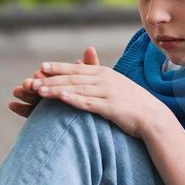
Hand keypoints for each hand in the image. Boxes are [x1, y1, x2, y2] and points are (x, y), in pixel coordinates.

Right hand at [9, 46, 96, 117]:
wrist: (94, 117)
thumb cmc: (94, 95)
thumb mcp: (93, 79)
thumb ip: (90, 66)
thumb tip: (90, 48)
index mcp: (62, 80)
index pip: (51, 76)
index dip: (46, 75)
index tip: (40, 72)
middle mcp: (51, 90)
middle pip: (39, 86)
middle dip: (31, 84)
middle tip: (27, 83)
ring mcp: (44, 104)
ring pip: (31, 98)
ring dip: (22, 94)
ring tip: (16, 92)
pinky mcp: (40, 118)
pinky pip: (28, 113)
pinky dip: (20, 109)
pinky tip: (11, 105)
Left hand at [28, 47, 171, 139]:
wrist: (153, 117)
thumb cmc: (132, 103)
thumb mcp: (115, 85)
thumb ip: (99, 78)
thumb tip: (84, 75)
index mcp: (104, 73)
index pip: (76, 68)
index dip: (57, 67)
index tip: (41, 67)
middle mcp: (104, 79)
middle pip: (72, 77)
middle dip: (50, 79)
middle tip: (31, 81)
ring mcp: (107, 92)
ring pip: (76, 89)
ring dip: (56, 89)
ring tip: (38, 91)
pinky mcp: (110, 107)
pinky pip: (88, 102)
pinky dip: (73, 99)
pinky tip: (60, 98)